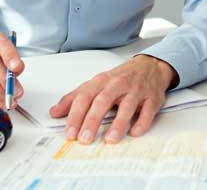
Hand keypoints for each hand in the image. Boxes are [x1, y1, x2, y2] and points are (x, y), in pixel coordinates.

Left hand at [49, 55, 177, 144]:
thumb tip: (54, 112)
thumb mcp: (95, 84)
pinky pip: (148, 110)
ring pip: (127, 105)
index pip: (85, 96)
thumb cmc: (120, 78)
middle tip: (84, 138)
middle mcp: (118, 84)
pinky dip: (142, 122)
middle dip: (92, 120)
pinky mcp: (152, 98)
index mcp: (101, 81)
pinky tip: (135, 132)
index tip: (70, 132)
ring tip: (110, 139)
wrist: (150, 66)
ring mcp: (136, 91)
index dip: (76, 114)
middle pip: (103, 101)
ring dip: (118, 123)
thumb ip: (74, 98)